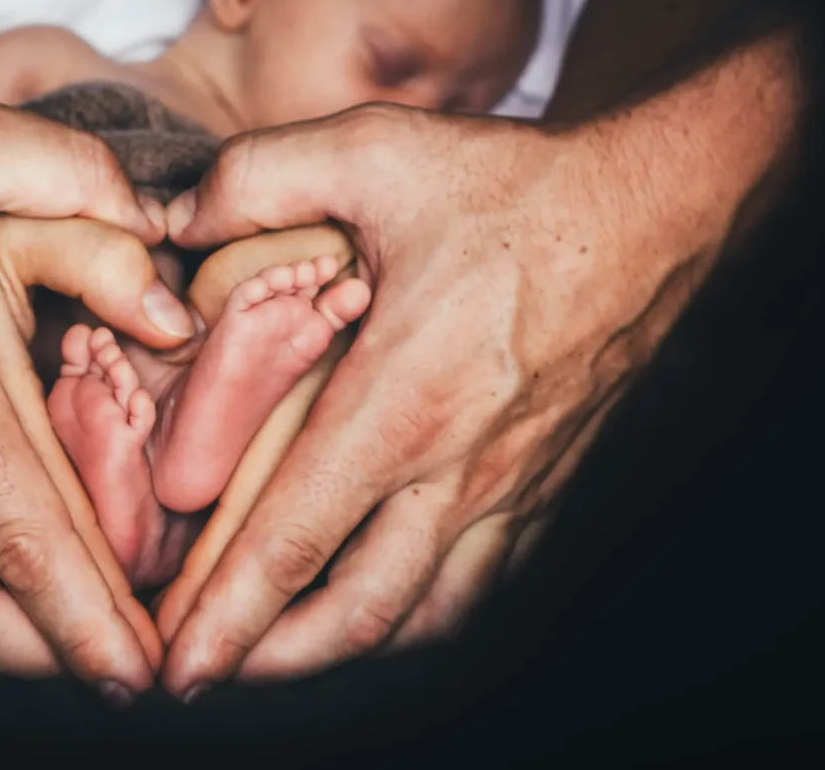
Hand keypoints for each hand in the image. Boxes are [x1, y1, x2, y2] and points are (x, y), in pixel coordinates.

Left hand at [157, 102, 720, 694]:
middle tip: (203, 673)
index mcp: (404, 399)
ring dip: (340, 649)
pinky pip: (475, 585)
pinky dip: (411, 615)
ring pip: (420, 614)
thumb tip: (174, 225)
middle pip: (357, 611)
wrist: (649, 212)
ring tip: (275, 656)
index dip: (227, 614)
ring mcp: (507, 487)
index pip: (296, 537)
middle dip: (270, 659)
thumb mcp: (373, 150)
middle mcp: (459, 466)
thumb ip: (256, 179)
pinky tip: (372, 608)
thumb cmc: (514, 188)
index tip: (176, 662)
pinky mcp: (540, 486)